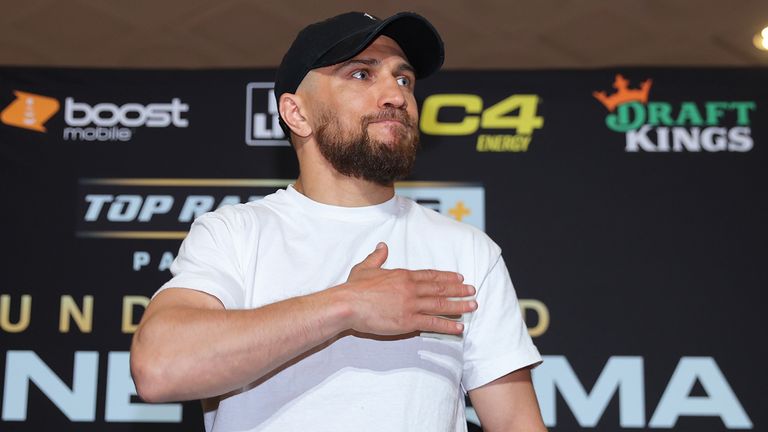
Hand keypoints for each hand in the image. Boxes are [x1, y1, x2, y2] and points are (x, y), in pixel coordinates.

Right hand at [340, 242, 476, 335]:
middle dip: (458, 289)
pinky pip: (432, 323)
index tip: (459, 277)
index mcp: (402, 275)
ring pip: (440, 305)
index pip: (430, 275)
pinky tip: (459, 327)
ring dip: (458, 305)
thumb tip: (382, 246)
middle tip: (472, 290)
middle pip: (440, 288)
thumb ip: (377, 257)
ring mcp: (411, 305)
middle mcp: (411, 288)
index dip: (446, 276)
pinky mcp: (408, 321)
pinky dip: (447, 325)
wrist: (348, 304)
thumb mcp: (366, 267)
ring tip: (472, 306)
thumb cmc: (354, 288)